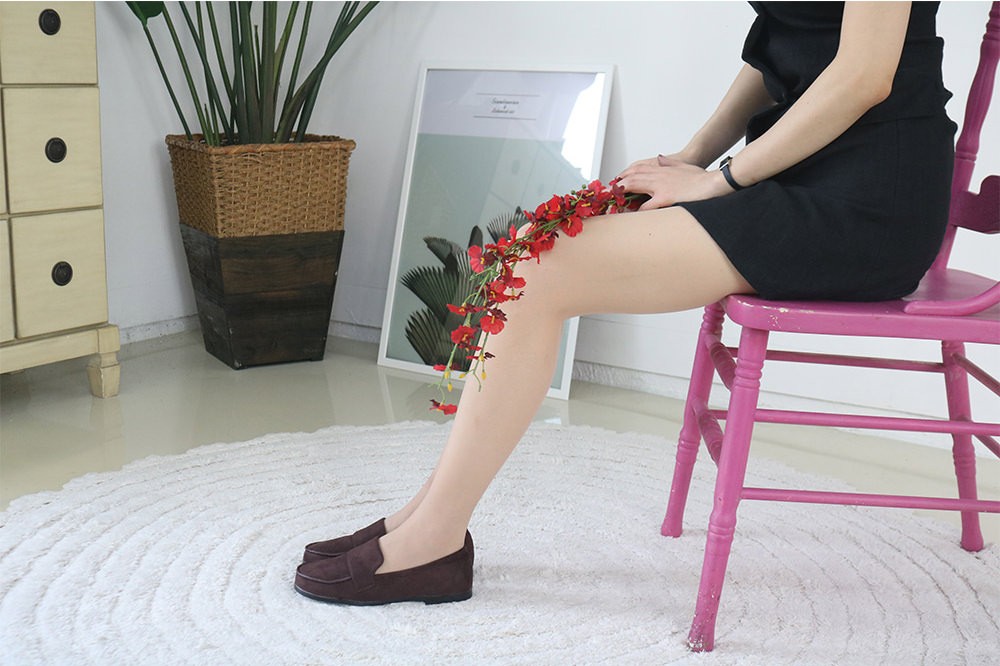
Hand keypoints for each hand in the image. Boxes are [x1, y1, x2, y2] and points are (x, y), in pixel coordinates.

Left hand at [617, 154, 731, 210]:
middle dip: (619, 183)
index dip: (625, 175)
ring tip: (612, 199)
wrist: (714, 182)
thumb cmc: (702, 178)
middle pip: (633, 176)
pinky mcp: (666, 198)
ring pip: (636, 186)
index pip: (638, 169)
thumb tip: (660, 158)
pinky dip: (637, 211)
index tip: (616, 181)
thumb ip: (670, 163)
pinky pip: (647, 206)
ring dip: (623, 192)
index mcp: (662, 170)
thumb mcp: (684, 166)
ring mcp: (661, 186)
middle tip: (608, 191)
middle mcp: (659, 176)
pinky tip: (631, 215)